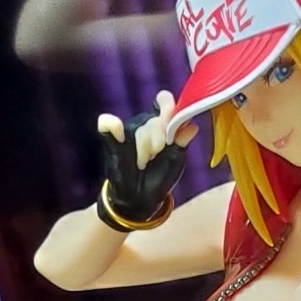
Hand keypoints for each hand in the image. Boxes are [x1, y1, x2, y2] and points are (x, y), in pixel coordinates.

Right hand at [96, 91, 196, 221]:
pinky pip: (108, 125)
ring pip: (140, 131)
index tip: (171, 119)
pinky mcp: (112, 138)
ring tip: (143, 164)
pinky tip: (116, 132)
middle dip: (159, 142)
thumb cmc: (159, 176)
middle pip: (155, 122)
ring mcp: (128, 129)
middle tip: (155, 158)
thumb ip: (181, 141)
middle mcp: (146, 123)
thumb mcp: (174, 159)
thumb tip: (193, 126)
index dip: (168, 108)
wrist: (140, 197)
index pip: (164, 103)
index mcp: (162, 125)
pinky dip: (111, 125)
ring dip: (144, 150)